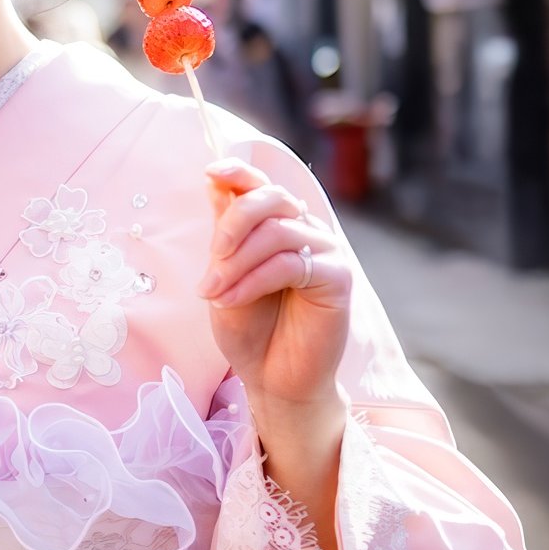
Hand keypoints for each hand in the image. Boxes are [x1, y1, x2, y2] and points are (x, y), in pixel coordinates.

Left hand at [197, 158, 351, 459]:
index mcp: (277, 225)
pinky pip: (290, 263)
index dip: (239, 171)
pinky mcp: (337, 277)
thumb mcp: (224, 276)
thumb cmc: (249, 329)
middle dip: (234, 221)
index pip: (261, 185)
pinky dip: (253, 279)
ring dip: (237, 261)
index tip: (211, 170)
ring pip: (277, 231)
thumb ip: (225, 234)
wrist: (272, 379)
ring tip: (214, 292)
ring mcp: (325, 251)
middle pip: (272, 198)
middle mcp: (305, 231)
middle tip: (213, 256)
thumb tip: (215, 181)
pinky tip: (232, 298)